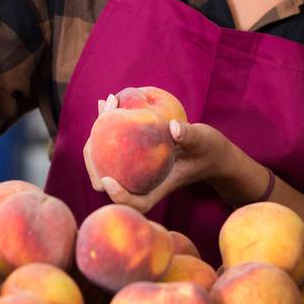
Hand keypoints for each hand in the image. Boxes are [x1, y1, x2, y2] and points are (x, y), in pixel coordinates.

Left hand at [83, 95, 240, 212]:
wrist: (210, 152)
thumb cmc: (208, 150)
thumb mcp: (203, 141)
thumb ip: (190, 135)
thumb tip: (174, 127)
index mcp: (159, 187)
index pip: (136, 202)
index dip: (118, 196)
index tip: (108, 180)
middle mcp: (142, 181)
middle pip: (108, 183)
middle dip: (94, 161)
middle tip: (96, 131)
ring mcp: (136, 170)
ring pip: (106, 161)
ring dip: (98, 135)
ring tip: (106, 105)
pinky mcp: (133, 156)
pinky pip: (114, 144)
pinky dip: (109, 124)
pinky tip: (111, 101)